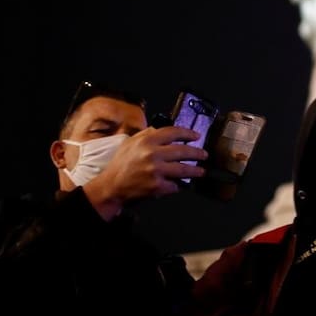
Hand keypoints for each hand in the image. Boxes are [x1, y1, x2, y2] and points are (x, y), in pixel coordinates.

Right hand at [83, 126, 207, 219]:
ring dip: (195, 170)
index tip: (196, 136)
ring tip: (200, 171)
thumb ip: (146, 134)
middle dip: (197, 153)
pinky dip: (177, 185)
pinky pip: (174, 185)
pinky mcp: (157, 186)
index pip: (173, 132)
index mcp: (147, 141)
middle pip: (183, 151)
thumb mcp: (130, 143)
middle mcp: (152, 154)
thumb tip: (161, 129)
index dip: (187, 133)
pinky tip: (179, 184)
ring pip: (183, 169)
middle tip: (204, 155)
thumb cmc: (121, 164)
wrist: (111, 186)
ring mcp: (156, 171)